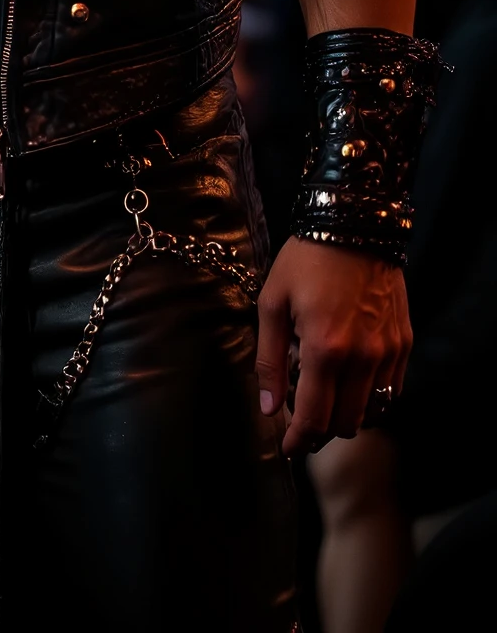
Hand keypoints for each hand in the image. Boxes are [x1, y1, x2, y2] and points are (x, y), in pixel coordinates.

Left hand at [256, 236, 410, 456]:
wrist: (354, 224)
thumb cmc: (306, 260)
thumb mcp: (272, 302)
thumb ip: (269, 359)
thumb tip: (269, 407)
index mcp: (325, 349)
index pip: (314, 418)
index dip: (298, 441)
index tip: (287, 447)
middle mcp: (362, 359)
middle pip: (345, 424)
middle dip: (320, 432)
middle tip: (301, 421)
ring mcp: (388, 353)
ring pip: (371, 412)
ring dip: (346, 416)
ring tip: (325, 399)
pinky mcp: (403, 344)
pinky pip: (391, 391)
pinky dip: (371, 398)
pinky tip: (351, 384)